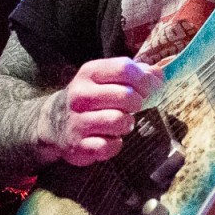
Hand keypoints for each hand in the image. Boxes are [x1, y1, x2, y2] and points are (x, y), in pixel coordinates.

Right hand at [43, 57, 163, 166]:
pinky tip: (109, 139)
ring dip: (127, 124)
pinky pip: (110, 146)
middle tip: (134, 108)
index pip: (125, 68)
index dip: (144, 80)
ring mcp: (78, 121)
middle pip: (126, 96)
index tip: (149, 89)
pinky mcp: (79, 145)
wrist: (53, 122)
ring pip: (119, 121)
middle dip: (138, 103)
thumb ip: (134, 74)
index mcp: (90, 73)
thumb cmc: (91, 98)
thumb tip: (160, 74)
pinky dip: (115, 144)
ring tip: (120, 123)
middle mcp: (81, 95)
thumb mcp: (106, 78)